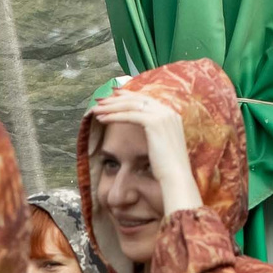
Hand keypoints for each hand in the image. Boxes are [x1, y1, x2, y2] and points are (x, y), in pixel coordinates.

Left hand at [90, 89, 204, 215]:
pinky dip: (114, 116)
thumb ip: (154, 134)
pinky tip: (102, 119)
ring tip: (96, 110)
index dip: (128, 96)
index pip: (145, 99)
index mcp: (171, 115)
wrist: (176, 177)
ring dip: (111, 106)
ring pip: (131, 105)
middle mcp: (168, 111)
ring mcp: (163, 115)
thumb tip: (142, 133)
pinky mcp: (155, 123)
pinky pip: (130, 115)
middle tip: (100, 100)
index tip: (113, 95)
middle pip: (137, 99)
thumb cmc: (167, 168)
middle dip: (116, 98)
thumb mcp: (161, 146)